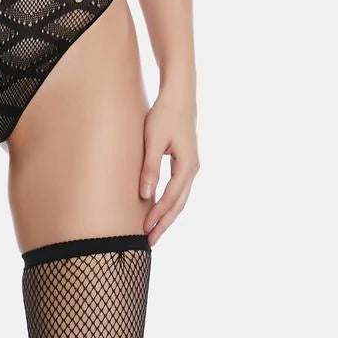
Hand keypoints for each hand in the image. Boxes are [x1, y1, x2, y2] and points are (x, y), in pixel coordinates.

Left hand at [139, 91, 199, 246]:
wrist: (178, 95)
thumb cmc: (164, 115)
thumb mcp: (153, 140)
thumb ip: (150, 168)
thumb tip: (145, 195)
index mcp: (187, 165)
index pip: (171, 198)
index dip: (158, 215)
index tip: (146, 230)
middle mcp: (193, 169)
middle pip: (179, 203)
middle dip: (165, 223)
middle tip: (149, 242)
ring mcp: (191, 166)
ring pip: (181, 198)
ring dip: (168, 215)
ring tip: (154, 230)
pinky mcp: (186, 161)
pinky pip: (179, 188)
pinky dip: (170, 202)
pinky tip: (159, 208)